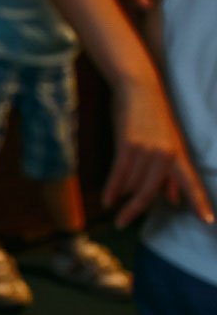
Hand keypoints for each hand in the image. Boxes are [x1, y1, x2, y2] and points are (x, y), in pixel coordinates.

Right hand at [108, 75, 213, 227]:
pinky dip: (112, 189)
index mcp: (180, 155)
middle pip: (150, 191)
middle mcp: (166, 155)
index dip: (200, 203)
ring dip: (123, 193)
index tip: (208, 222)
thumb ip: (171, 174)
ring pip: (133, 182)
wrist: (139, 90)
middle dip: (135, 210)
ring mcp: (147, 150)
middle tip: (123, 224)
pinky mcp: (128, 145)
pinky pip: (119, 174)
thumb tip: (173, 200)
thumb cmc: (154, 117)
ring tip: (115, 199)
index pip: (192, 184)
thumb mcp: (169, 145)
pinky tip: (107, 201)